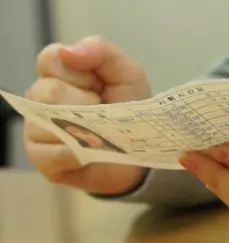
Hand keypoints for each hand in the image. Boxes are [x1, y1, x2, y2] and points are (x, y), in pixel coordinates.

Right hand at [24, 36, 150, 194]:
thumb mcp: (128, 74)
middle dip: (84, 103)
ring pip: (44, 121)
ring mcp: (38, 129)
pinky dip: (74, 152)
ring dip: (81, 128)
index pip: (50, 59)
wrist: (143, 152)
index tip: (100, 86)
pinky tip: (90, 153)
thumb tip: (67, 52)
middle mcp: (43, 99)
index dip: (79, 74)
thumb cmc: (132, 111)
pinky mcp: (42, 159)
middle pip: (46, 91)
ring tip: (100, 134)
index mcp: (61, 75)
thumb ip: (101, 51)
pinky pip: (48, 152)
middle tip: (104, 113)